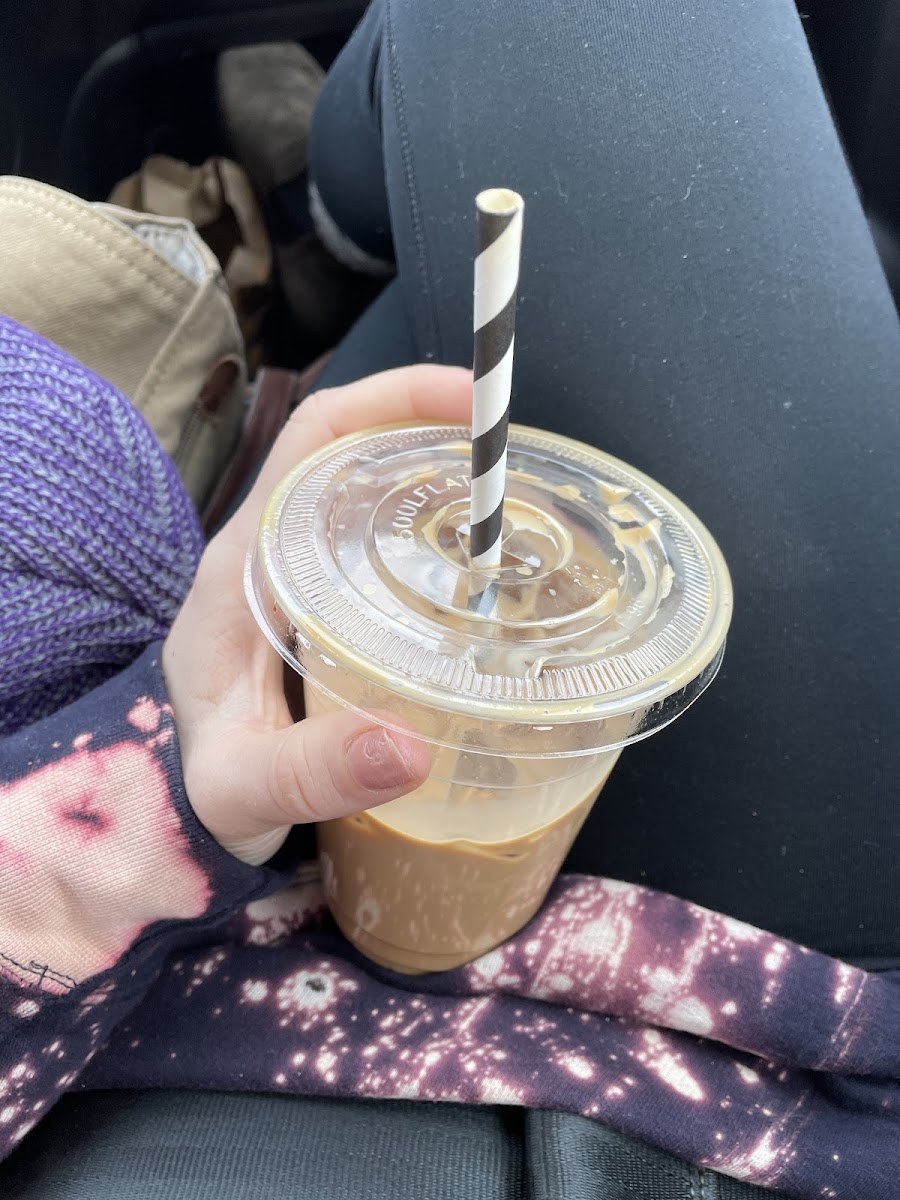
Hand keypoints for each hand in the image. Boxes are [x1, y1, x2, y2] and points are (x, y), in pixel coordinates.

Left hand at [163, 365, 471, 864]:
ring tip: (521, 509)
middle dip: (439, 436)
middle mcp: (275, 552)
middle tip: (519, 465)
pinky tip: (490, 574)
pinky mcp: (327, 609)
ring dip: (445, 486)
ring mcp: (302, 577)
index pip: (315, 438)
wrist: (170, 806)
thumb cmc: (194, 788)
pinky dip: (440, 541)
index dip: (391, 399)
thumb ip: (311, 773)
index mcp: (246, 563)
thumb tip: (410, 748)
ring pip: (378, 497)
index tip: (470, 402)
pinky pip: (388, 548)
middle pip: (359, 451)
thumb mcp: (242, 787)